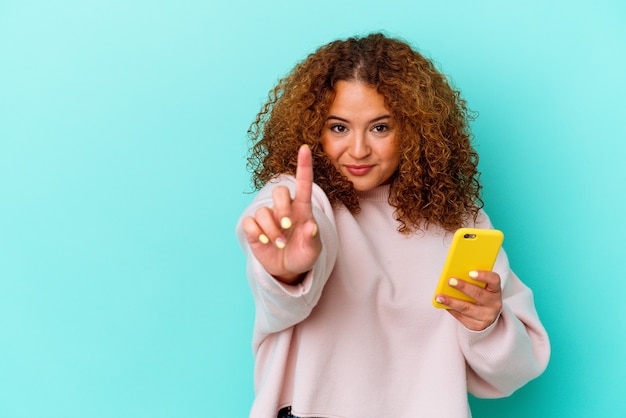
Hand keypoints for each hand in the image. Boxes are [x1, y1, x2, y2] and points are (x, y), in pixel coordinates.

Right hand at [241, 145, 321, 283]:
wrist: (287, 269)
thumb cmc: (303, 255)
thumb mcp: (313, 251)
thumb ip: (312, 239)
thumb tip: (311, 227)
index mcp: (302, 209)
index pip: (304, 184)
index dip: (304, 166)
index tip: (305, 148)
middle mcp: (284, 209)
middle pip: (279, 191)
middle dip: (282, 207)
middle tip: (286, 225)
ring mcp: (268, 218)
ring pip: (263, 211)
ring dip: (271, 229)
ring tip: (279, 244)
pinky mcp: (254, 228)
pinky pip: (250, 222)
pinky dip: (257, 232)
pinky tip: (265, 242)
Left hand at [435, 271, 502, 330]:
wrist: (487, 315)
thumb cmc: (480, 295)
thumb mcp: (482, 287)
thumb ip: (472, 281)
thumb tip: (454, 275)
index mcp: (496, 290)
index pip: (494, 280)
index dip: (484, 276)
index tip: (470, 273)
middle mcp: (495, 304)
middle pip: (478, 294)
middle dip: (463, 287)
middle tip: (450, 281)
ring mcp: (487, 317)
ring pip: (467, 308)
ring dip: (451, 301)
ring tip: (439, 296)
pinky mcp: (478, 326)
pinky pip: (462, 317)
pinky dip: (451, 309)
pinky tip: (443, 304)